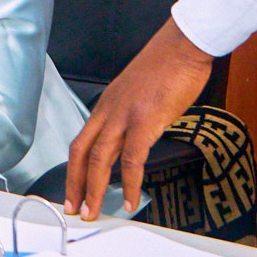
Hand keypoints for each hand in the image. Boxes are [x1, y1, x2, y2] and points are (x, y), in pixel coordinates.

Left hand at [65, 19, 215, 218]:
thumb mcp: (139, 91)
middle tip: (74, 209)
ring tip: (94, 212)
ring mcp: (125, 115)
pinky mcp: (145, 119)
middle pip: (82, 153)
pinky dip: (131, 183)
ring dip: (95, 189)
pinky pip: (132, 158)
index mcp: (107, 104)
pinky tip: (132, 199)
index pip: (81, 141)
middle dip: (76, 185)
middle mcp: (109, 110)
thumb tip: (136, 136)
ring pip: (99, 159)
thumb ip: (132, 114)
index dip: (74, 169)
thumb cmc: (168, 64)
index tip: (73, 190)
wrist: (183, 44)